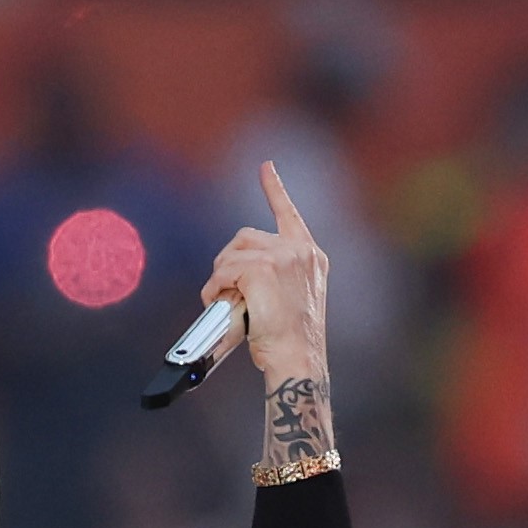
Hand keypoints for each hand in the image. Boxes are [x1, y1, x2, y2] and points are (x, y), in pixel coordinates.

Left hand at [206, 161, 330, 386]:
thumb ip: (273, 280)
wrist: (299, 359)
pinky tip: (222, 303)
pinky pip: (225, 270)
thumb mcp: (289, 302)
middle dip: (230, 261)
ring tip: (226, 302)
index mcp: (311, 257)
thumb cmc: (292, 343)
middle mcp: (300, 251)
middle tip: (226, 290)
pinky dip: (216, 287)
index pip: (289, 215)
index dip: (275, 189)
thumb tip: (235, 280)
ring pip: (233, 253)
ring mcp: (282, 256)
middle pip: (247, 236)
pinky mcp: (262, 268)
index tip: (266, 168)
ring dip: (221, 276)